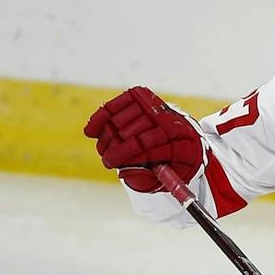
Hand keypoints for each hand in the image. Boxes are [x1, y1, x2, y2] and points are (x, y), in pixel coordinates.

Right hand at [83, 87, 204, 192]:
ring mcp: (156, 107)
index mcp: (183, 143)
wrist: (182, 137)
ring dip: (109, 137)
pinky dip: (101, 118)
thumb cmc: (173, 162)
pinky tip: (91, 131)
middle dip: (116, 148)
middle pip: (133, 133)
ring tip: (106, 150)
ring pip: (121, 120)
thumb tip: (125, 172)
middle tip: (108, 160)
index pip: (148, 146)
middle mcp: (170, 121)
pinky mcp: (142, 96)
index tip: (112, 163)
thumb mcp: (169, 177)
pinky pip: (115, 105)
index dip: (126, 155)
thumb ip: (150, 178)